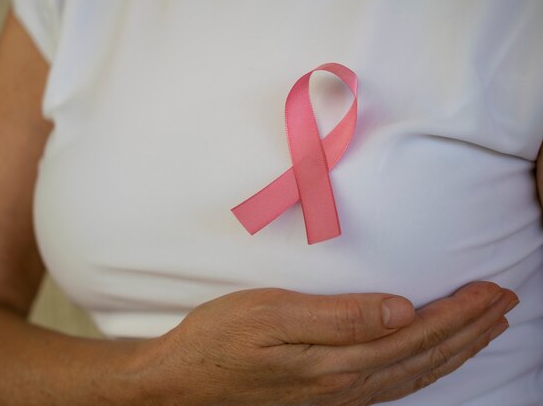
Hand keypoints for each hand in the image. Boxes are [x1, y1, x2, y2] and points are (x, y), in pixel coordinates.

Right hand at [133, 281, 516, 405]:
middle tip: (503, 304)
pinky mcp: (325, 395)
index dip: (458, 313)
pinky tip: (427, 360)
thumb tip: (399, 308)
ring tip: (483, 330)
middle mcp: (346, 385)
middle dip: (469, 330)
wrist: (182, 383)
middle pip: (423, 356)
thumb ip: (339, 316)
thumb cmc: (220, 341)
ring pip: (413, 374)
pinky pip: (391, 384)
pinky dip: (422, 369)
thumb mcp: (272, 316)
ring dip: (453, 350)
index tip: (490, 289)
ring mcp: (337, 396)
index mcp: (337, 362)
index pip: (415, 334)